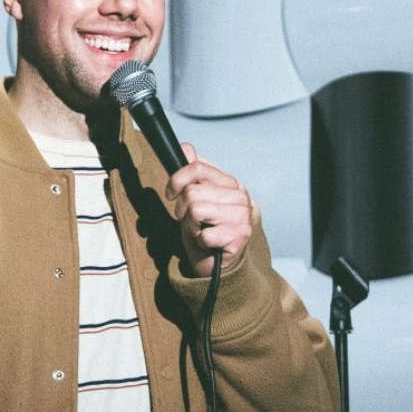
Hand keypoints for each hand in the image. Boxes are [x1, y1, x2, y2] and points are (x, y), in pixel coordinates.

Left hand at [166, 142, 255, 277]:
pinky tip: (208, 244)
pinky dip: (200, 241)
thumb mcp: (195, 198)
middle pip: (193, 192)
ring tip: (199, 231)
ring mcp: (242, 216)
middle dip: (183, 210)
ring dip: (191, 226)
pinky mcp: (239, 236)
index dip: (177, 180)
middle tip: (191, 221)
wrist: (216, 263)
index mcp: (230, 183)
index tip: (171, 193)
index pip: (197, 168)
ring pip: (196, 210)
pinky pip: (204, 233)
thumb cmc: (205, 230)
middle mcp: (240, 196)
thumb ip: (193, 173)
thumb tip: (186, 148)